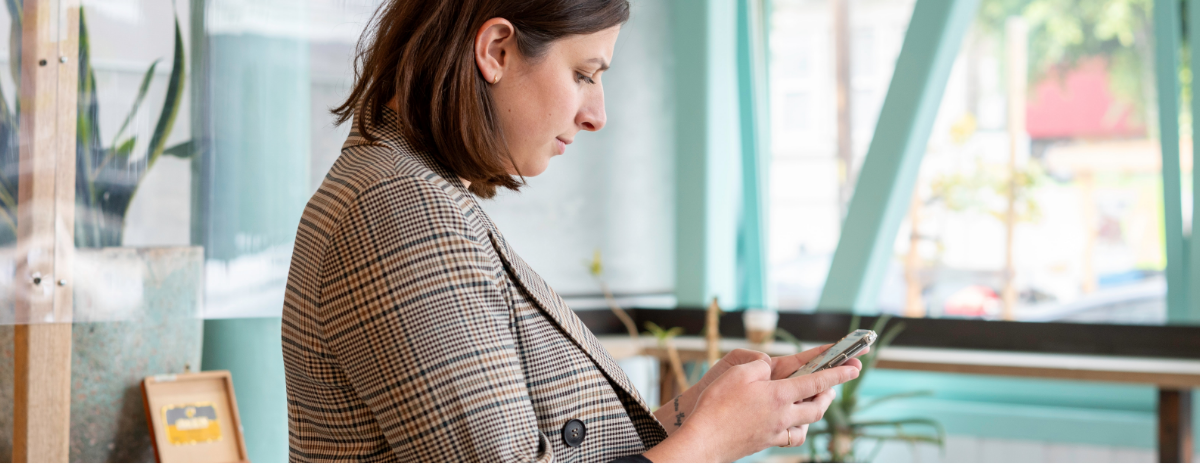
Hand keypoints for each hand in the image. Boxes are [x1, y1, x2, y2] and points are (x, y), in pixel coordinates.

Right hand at [644, 359, 860, 462]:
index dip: (838, 373)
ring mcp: (775, 432)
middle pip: (818, 407)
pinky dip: (799, 429)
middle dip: (830, 395)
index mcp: (779, 394)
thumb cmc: (717, 405)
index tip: (855, 367)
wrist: (704, 440)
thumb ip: (760, 366)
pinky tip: (793, 423)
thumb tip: (770, 368)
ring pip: (808, 424)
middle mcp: (783, 415)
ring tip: (817, 403)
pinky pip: (792, 437)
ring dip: (817, 412)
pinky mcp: (766, 442)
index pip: (817, 381)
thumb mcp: (738, 373)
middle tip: (834, 386)